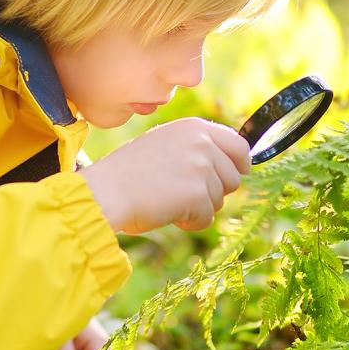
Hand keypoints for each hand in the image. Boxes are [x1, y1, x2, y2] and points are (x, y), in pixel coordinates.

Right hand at [79, 118, 250, 233]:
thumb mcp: (164, 145)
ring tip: (168, 200)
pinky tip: (168, 213)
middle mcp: (202, 143)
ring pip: (219, 200)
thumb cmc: (129, 173)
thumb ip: (196, 149)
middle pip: (233, 178)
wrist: (108, 191)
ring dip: (199, 207)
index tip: (239, 173)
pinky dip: (190, 222)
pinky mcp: (198, 194)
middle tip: (182, 193)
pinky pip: (207, 218)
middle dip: (213, 192)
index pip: (238, 144)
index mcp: (193, 127)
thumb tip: (235, 168)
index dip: (241, 163)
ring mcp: (202, 168)